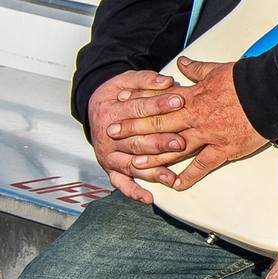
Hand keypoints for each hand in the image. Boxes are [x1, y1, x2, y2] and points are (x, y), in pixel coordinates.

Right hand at [87, 69, 185, 201]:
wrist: (95, 107)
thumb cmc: (117, 94)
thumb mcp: (127, 80)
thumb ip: (146, 80)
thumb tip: (168, 81)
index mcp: (111, 112)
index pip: (137, 109)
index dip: (159, 105)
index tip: (180, 101)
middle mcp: (107, 137)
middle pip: (136, 141)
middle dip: (159, 142)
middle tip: (180, 143)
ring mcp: (108, 155)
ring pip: (131, 165)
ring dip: (151, 171)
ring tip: (170, 176)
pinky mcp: (110, 168)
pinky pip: (121, 183)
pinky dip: (134, 192)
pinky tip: (149, 198)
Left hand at [105, 58, 270, 194]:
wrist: (271, 92)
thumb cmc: (247, 81)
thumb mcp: (217, 70)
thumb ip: (197, 69)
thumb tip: (183, 62)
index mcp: (193, 97)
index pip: (158, 101)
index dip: (137, 102)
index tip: (120, 104)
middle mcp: (195, 117)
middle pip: (158, 124)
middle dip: (133, 130)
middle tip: (113, 136)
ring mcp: (208, 134)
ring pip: (174, 148)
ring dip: (153, 157)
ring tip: (135, 165)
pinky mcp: (224, 148)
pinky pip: (202, 165)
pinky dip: (189, 176)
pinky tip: (177, 184)